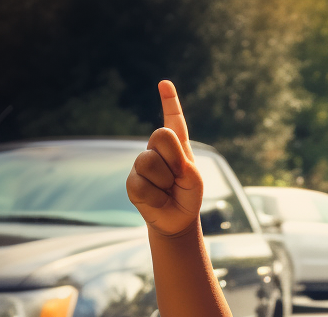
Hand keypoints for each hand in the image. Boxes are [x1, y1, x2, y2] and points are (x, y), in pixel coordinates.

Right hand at [126, 81, 203, 236]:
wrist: (177, 220)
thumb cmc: (187, 197)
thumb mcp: (195, 182)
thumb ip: (186, 169)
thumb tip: (166, 164)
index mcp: (176, 146)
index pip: (173, 120)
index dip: (169, 102)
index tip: (165, 84)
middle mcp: (156, 150)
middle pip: (161, 136)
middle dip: (174, 158)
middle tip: (178, 176)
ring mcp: (141, 164)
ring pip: (149, 163)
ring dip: (164, 181)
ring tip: (167, 190)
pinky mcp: (132, 182)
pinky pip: (142, 185)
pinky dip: (155, 197)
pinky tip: (158, 200)